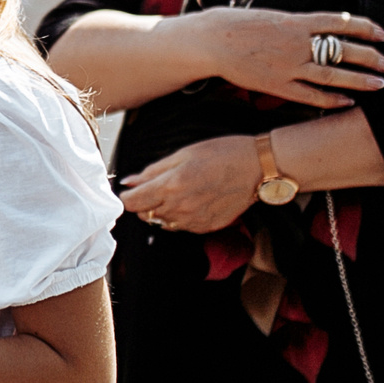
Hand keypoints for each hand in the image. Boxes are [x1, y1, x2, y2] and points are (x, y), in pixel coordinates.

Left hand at [120, 134, 261, 233]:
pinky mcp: (206, 227)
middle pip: (145, 214)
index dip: (127, 196)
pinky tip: (191, 200)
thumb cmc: (221, 154)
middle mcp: (180, 208)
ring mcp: (194, 221)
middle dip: (144, 202)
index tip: (130, 190)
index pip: (132, 203)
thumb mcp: (182, 154)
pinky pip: (181, 226)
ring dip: (161, 210)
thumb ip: (152, 171)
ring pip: (162, 222)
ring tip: (177, 191)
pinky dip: (179, 216)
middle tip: (155, 187)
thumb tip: (129, 182)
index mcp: (171, 186)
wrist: (256, 168)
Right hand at [194, 7, 383, 107]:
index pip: (342, 22)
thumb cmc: (236, 24)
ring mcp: (289, 66)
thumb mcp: (271, 16)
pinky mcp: (278, 86)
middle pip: (344, 49)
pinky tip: (348, 102)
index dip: (366, 28)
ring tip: (380, 84)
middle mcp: (298, 43)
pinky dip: (333, 99)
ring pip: (334, 74)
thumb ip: (297, 24)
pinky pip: (312, 95)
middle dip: (372, 57)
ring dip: (360, 80)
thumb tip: (319, 26)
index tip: (383, 34)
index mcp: (297, 21)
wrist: (211, 40)